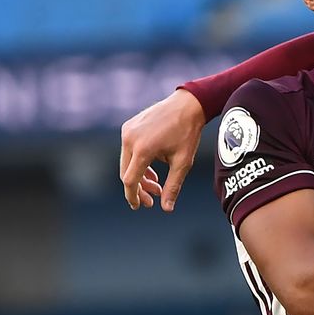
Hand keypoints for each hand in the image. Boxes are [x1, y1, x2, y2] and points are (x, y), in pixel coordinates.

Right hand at [119, 89, 205, 209]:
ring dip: (139, 177)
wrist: (187, 105)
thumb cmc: (187, 134)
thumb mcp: (183, 163)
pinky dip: (138, 163)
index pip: (130, 180)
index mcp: (142, 149)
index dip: (133, 196)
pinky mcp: (129, 126)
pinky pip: (128, 151)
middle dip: (138, 189)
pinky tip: (152, 172)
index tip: (139, 206)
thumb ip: (173, 187)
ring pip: (127, 163)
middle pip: (126, 173)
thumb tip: (166, 209)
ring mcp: (128, 131)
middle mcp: (130, 139)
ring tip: (156, 186)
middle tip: (153, 200)